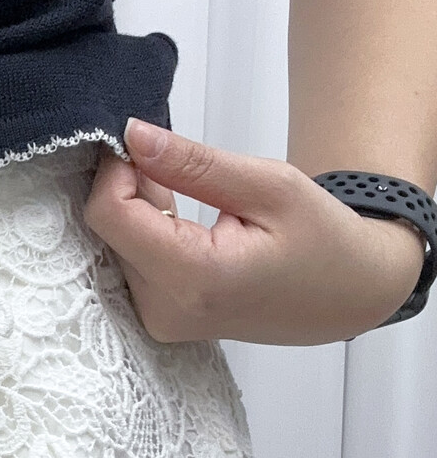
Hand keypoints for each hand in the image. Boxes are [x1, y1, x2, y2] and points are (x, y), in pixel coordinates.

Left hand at [83, 118, 427, 344]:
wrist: (347, 296)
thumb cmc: (323, 241)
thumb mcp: (268, 185)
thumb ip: (193, 163)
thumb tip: (134, 135)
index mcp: (194, 278)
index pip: (110, 214)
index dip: (117, 169)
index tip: (143, 141)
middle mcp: (166, 310)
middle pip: (109, 230)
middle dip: (130, 186)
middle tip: (177, 165)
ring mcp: (160, 321)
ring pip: (116, 244)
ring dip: (139, 208)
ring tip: (193, 196)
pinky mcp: (160, 319)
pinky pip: (130, 262)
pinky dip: (147, 231)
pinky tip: (184, 220)